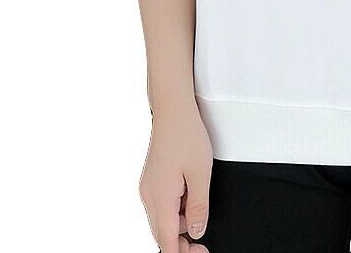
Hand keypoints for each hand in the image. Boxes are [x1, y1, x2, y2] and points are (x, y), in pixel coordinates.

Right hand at [139, 103, 212, 252]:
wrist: (172, 111)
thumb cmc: (187, 136)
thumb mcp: (201, 173)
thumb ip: (199, 207)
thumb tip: (197, 232)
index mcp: (160, 198)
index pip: (167, 241)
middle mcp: (149, 196)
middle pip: (162, 234)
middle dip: (181, 243)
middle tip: (202, 244)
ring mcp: (148, 188)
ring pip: (163, 219)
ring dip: (180, 222)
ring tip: (199, 203)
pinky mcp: (151, 181)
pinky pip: (162, 205)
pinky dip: (176, 208)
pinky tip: (190, 193)